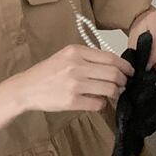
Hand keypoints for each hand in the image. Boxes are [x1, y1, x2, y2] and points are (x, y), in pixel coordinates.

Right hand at [13, 44, 134, 113]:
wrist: (26, 88)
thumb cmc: (47, 72)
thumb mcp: (66, 57)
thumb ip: (88, 59)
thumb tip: (115, 68)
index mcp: (76, 51)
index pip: (110, 58)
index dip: (125, 66)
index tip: (130, 72)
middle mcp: (76, 66)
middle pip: (114, 74)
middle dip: (123, 81)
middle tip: (123, 85)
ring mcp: (74, 84)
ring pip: (109, 89)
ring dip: (115, 93)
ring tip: (112, 94)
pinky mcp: (72, 101)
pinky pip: (98, 103)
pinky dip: (102, 103)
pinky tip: (97, 101)